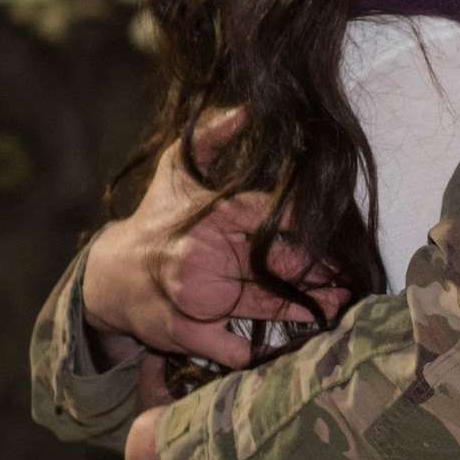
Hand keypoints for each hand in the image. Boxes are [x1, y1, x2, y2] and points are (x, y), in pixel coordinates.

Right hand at [82, 109, 346, 368]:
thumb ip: (211, 137)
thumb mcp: (175, 171)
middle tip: (349, 274)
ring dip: (309, 307)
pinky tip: (297, 342)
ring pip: (267, 307)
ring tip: (340, 303)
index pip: (272, 215)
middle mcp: (204, 256)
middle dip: (319, 271)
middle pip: (278, 265)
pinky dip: (268, 349)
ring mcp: (196, 299)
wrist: (110, 276)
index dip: (308, 225)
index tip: (337, 229)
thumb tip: (246, 110)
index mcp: (209, 216)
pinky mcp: (188, 333)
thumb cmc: (154, 220)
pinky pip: (237, 349)